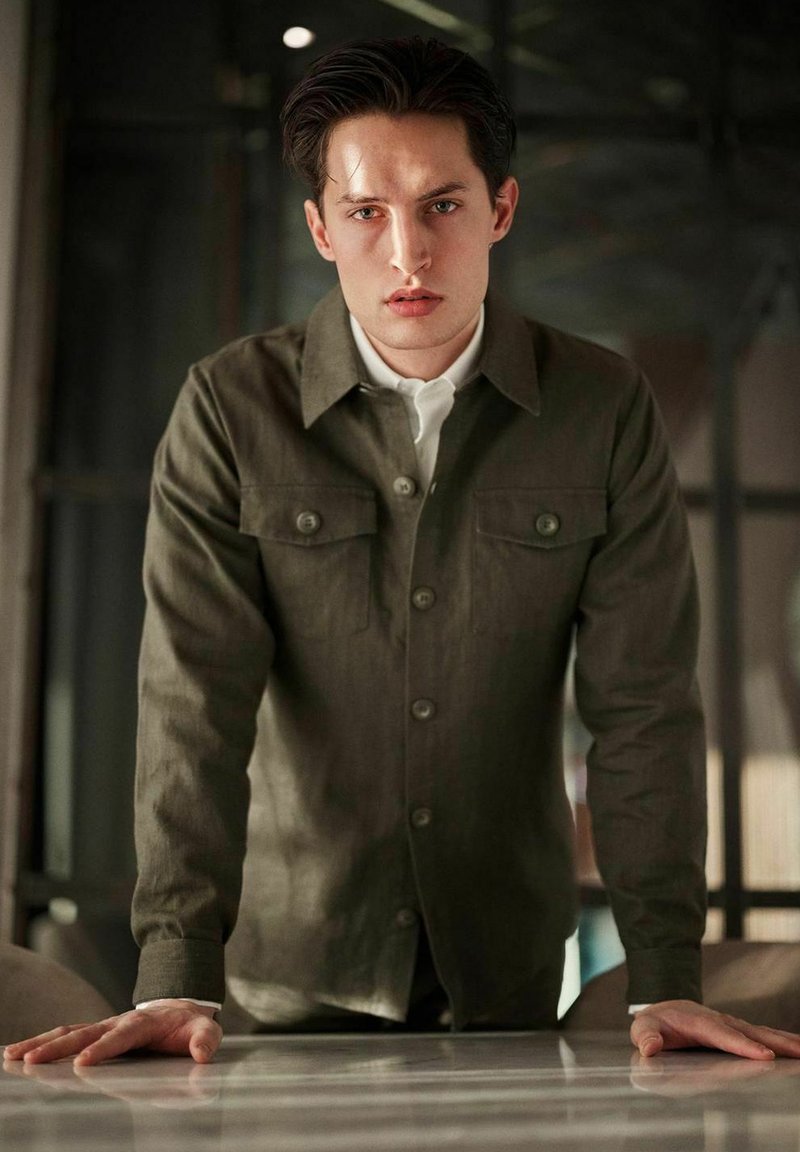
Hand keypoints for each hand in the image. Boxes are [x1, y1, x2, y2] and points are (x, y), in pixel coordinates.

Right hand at [2, 1000, 221, 1066]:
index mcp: (143, 1023)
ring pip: (68, 1032)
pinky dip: (43, 1042)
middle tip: (31, 1059)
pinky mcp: (95, 1033)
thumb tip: (202, 1053)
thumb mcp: (205, 1030)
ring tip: (13, 1054)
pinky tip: (17, 1052)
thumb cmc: (189, 1025)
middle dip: (58, 1046)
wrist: (180, 1009)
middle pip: (84, 1032)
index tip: (84, 1061)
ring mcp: (104, 1026)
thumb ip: (206, 1040)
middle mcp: (117, 1022)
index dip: (103, 1048)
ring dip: (41, 1043)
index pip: (121, 1036)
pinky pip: (66, 1036)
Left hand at [630, 999, 799, 1060]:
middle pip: (749, 1032)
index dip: (743, 1046)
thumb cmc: (654, 1022)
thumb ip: (645, 1036)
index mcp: (698, 1022)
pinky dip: (779, 1040)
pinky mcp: (736, 1030)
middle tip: (799, 1051)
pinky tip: (796, 1047)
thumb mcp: (643, 1027)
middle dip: (774, 1042)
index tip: (764, 1056)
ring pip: (759, 1032)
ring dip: (783, 1040)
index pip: (722, 1035)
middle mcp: (719, 1020)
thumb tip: (649, 1047)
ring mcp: (730, 1024)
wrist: (663, 1008)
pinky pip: (760, 1035)